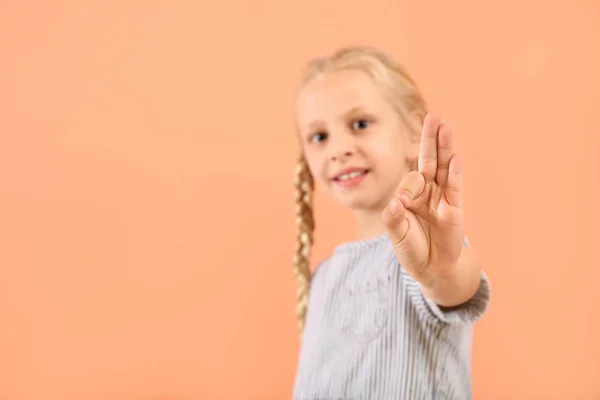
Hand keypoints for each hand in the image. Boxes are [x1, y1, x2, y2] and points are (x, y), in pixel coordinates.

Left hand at [381, 113, 464, 286]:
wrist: (432, 269)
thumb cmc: (412, 249)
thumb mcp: (396, 234)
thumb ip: (393, 218)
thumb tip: (395, 203)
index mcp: (410, 195)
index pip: (409, 179)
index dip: (406, 189)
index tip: (403, 205)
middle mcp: (427, 192)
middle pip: (429, 160)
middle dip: (430, 139)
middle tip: (432, 116)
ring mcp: (442, 198)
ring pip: (444, 168)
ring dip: (445, 148)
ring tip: (446, 126)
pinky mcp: (454, 209)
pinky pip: (454, 188)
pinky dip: (455, 173)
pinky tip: (456, 157)